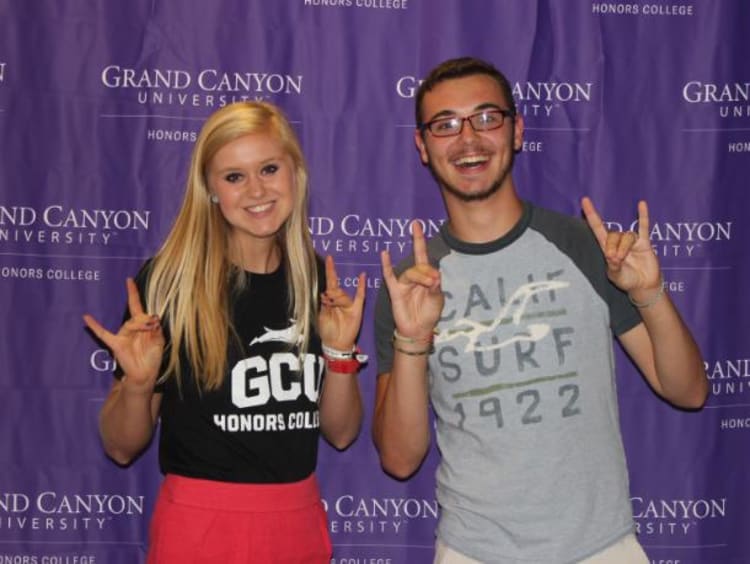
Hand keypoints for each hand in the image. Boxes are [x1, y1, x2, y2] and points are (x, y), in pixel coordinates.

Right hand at [83, 278, 164, 393]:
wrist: (145, 374)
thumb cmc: (152, 358)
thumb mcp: (159, 341)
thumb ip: (157, 329)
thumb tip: (154, 317)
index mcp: (142, 325)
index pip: (136, 306)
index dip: (133, 293)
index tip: (129, 280)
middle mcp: (131, 328)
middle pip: (137, 316)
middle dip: (147, 320)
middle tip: (154, 326)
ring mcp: (123, 335)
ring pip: (130, 323)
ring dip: (140, 326)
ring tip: (149, 329)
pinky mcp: (116, 344)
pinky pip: (103, 334)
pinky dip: (94, 326)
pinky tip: (86, 317)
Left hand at [318, 256, 365, 350]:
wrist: (336, 344)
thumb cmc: (327, 330)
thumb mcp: (322, 315)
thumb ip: (325, 303)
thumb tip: (327, 292)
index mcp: (330, 300)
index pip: (330, 282)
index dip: (330, 271)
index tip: (329, 258)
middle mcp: (340, 300)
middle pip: (335, 289)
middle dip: (331, 294)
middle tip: (328, 301)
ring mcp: (349, 304)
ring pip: (343, 295)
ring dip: (337, 300)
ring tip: (333, 306)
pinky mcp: (357, 309)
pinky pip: (360, 296)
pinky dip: (361, 287)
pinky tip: (362, 276)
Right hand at [380, 221, 443, 339]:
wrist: (418, 330)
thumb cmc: (428, 314)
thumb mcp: (437, 300)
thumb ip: (435, 287)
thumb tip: (434, 275)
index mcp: (425, 276)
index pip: (422, 254)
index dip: (419, 239)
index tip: (417, 224)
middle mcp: (413, 277)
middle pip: (419, 265)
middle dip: (427, 271)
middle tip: (433, 281)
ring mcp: (403, 283)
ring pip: (410, 273)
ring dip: (419, 277)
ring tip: (429, 285)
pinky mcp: (395, 291)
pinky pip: (389, 276)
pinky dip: (386, 265)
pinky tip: (384, 254)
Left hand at [581, 197, 660, 293]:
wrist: (644, 286)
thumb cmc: (627, 280)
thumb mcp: (616, 276)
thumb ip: (613, 266)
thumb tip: (612, 256)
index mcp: (607, 249)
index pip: (597, 228)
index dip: (591, 215)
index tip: (584, 201)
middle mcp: (618, 243)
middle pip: (613, 235)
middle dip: (613, 246)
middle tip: (615, 259)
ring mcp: (632, 242)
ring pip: (627, 235)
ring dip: (624, 246)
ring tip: (624, 258)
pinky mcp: (645, 243)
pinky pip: (643, 227)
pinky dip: (643, 216)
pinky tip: (642, 204)